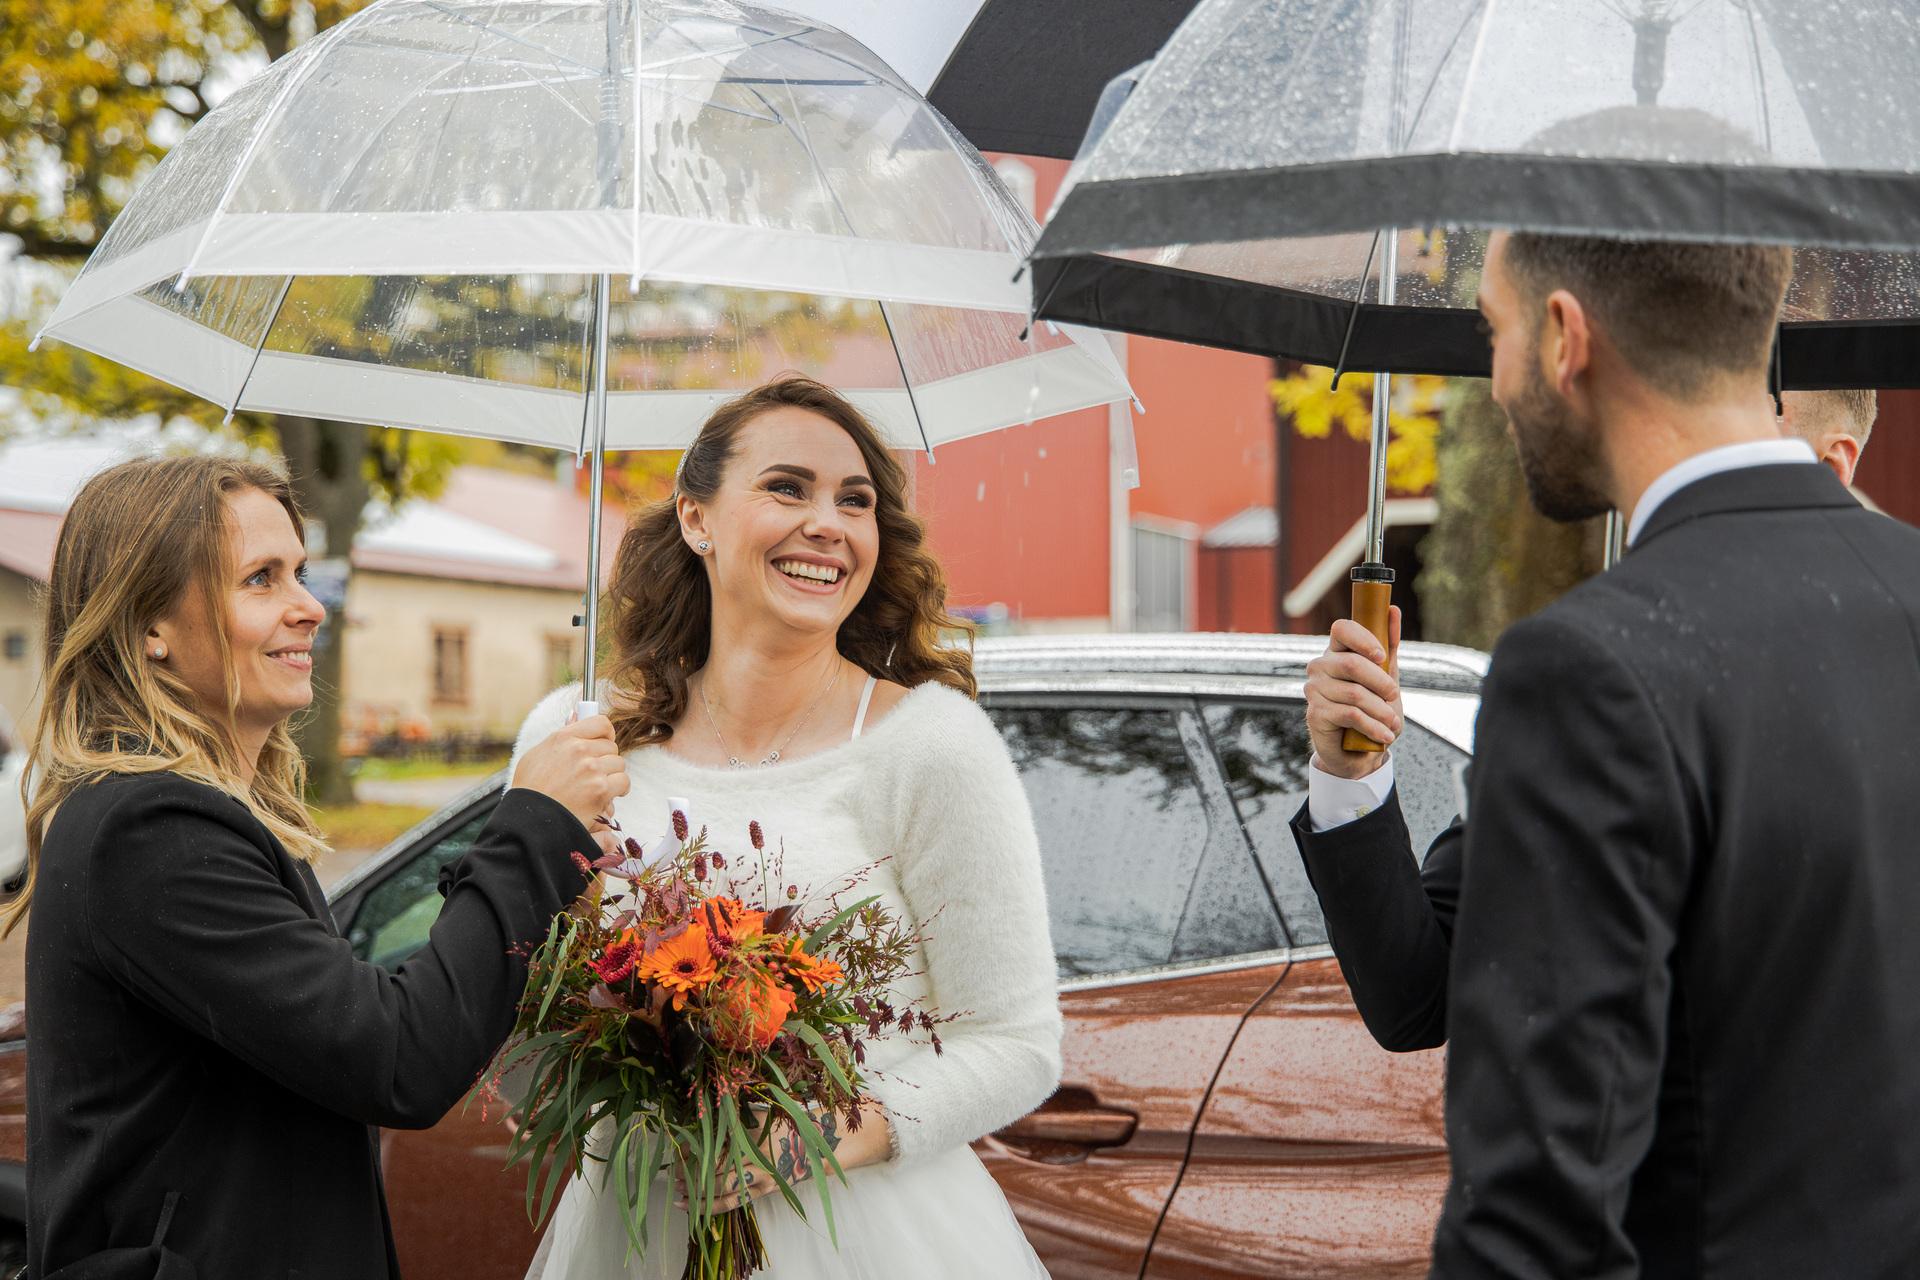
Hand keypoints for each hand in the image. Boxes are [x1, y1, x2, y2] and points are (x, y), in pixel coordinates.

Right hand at [510, 714, 629, 831]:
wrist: (530, 820)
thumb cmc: (531, 790)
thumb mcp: (538, 754)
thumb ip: (562, 736)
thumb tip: (577, 714)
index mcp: (564, 737)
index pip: (600, 723)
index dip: (606, 734)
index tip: (604, 743)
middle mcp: (579, 749)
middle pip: (611, 747)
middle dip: (606, 760)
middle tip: (594, 774)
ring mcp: (592, 768)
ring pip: (619, 764)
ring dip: (612, 776)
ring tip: (597, 787)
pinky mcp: (601, 789)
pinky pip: (623, 782)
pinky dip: (618, 790)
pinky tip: (605, 797)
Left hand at [679, 1102, 888, 1212]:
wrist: (819, 1143)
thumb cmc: (785, 1123)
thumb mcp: (760, 1112)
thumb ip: (734, 1113)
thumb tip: (699, 1112)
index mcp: (753, 1130)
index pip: (715, 1142)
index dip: (694, 1149)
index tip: (678, 1150)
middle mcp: (755, 1154)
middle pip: (715, 1167)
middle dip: (691, 1173)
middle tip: (672, 1176)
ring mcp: (761, 1175)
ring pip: (722, 1188)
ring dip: (697, 1192)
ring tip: (678, 1194)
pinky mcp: (764, 1191)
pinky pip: (735, 1203)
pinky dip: (713, 1208)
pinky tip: (694, 1210)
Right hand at [1304, 605, 1402, 779]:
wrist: (1359, 751)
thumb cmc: (1372, 709)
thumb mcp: (1387, 676)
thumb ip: (1389, 645)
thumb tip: (1393, 610)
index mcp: (1336, 652)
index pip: (1342, 629)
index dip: (1363, 639)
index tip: (1381, 656)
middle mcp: (1320, 666)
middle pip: (1351, 663)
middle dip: (1381, 682)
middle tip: (1394, 697)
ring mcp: (1314, 690)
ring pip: (1354, 693)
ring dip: (1381, 711)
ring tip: (1392, 723)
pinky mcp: (1315, 713)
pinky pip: (1349, 714)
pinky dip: (1373, 726)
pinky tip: (1383, 735)